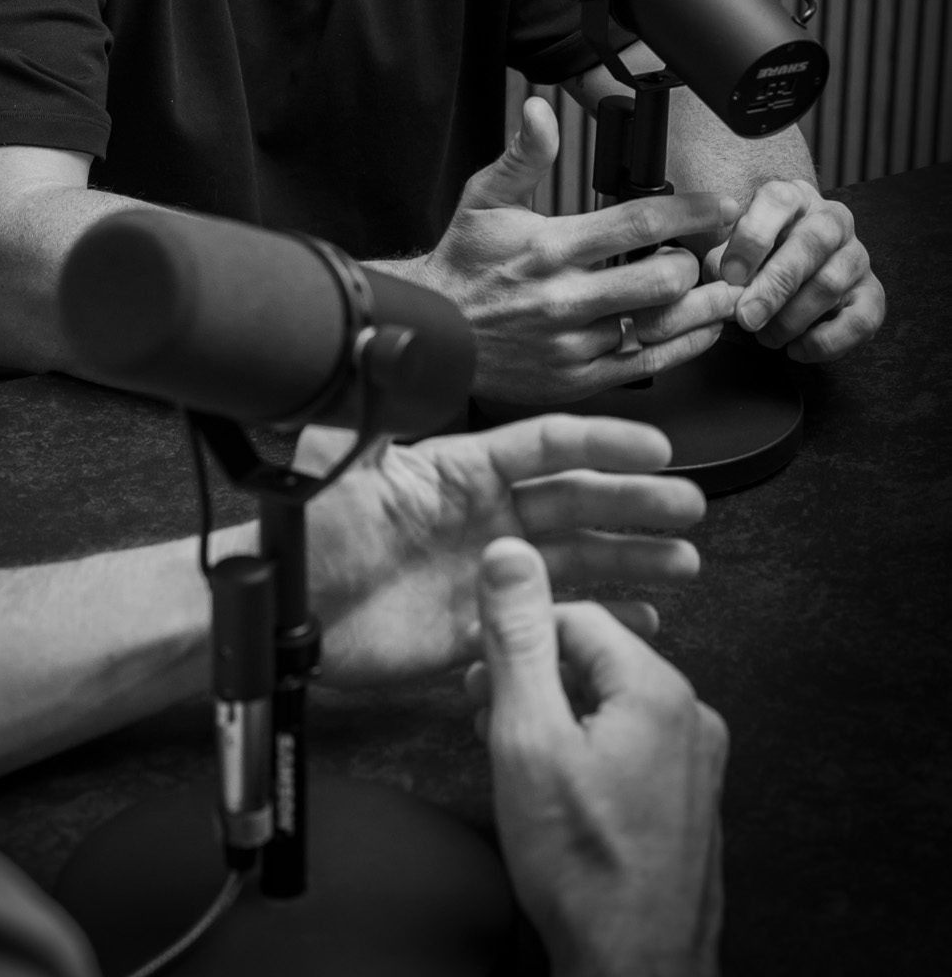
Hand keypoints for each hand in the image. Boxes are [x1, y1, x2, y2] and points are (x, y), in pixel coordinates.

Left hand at [301, 414, 704, 688]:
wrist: (288, 611)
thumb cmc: (310, 537)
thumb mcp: (339, 466)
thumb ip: (375, 412)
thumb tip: (388, 348)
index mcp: (460, 469)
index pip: (544, 446)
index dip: (600, 441)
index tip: (652, 443)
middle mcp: (486, 516)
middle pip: (577, 501)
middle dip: (635, 500)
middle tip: (688, 503)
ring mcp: (491, 573)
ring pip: (579, 558)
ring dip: (634, 557)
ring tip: (685, 559)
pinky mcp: (486, 628)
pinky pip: (555, 621)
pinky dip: (602, 618)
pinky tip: (643, 618)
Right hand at [409, 98, 744, 402]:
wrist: (434, 332)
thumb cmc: (464, 265)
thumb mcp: (485, 199)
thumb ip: (524, 155)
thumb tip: (540, 110)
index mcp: (551, 248)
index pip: (639, 223)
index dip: (691, 211)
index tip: (718, 206)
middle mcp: (566, 298)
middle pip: (663, 279)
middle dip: (695, 262)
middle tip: (705, 253)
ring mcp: (574, 342)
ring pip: (662, 325)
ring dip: (701, 305)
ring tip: (721, 289)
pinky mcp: (578, 377)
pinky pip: (648, 363)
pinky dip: (685, 345)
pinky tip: (700, 328)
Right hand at [469, 535, 725, 976]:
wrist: (634, 974)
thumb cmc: (581, 868)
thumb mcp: (527, 739)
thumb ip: (518, 641)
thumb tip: (510, 553)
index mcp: (658, 689)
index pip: (574, 617)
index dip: (517, 643)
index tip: (479, 678)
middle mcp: (692, 717)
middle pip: (595, 661)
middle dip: (533, 683)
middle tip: (485, 722)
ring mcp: (698, 765)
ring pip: (611, 707)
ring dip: (557, 720)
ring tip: (513, 762)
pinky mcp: (691, 804)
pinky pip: (631, 749)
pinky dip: (588, 755)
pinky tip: (557, 795)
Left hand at [704, 179, 884, 360]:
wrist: (791, 275)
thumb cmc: (754, 259)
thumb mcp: (731, 250)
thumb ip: (723, 262)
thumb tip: (726, 282)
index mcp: (793, 198)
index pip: (778, 202)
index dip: (753, 238)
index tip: (730, 275)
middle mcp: (832, 220)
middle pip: (810, 244)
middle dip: (774, 286)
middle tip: (746, 318)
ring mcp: (857, 256)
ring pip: (830, 284)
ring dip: (793, 318)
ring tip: (764, 337)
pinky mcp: (873, 293)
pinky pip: (861, 320)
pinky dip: (826, 342)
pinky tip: (797, 350)